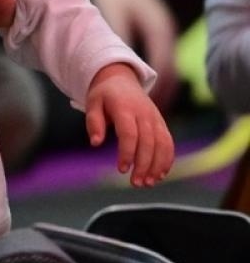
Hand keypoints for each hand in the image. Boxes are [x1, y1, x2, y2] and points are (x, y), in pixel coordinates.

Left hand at [85, 63, 173, 185]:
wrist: (122, 79)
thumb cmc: (104, 94)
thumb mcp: (93, 103)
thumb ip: (93, 122)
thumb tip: (95, 143)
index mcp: (125, 109)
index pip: (130, 134)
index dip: (127, 153)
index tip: (122, 169)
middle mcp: (144, 114)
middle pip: (148, 142)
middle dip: (144, 164)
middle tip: (136, 183)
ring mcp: (155, 119)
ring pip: (162, 144)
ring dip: (158, 165)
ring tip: (149, 183)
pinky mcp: (161, 123)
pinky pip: (168, 142)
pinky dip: (167, 158)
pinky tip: (161, 174)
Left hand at [88, 0, 177, 106]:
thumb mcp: (115, 13)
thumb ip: (118, 36)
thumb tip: (119, 63)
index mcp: (157, 30)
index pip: (162, 66)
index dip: (158, 88)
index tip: (149, 105)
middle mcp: (164, 32)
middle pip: (168, 70)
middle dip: (162, 91)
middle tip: (151, 114)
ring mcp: (162, 32)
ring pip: (166, 66)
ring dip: (159, 86)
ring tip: (150, 107)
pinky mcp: (156, 31)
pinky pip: (160, 58)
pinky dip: (155, 75)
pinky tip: (144, 85)